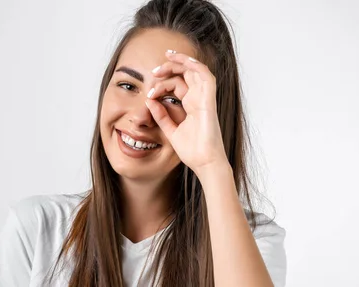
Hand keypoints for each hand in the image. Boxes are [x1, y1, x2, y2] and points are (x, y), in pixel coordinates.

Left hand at [145, 50, 228, 173]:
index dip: (162, 84)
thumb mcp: (171, 131)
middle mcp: (199, 99)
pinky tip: (185, 61)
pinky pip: (207, 77)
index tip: (149, 94)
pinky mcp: (209, 101)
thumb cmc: (193, 151)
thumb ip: (161, 116)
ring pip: (196, 70)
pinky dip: (196, 65)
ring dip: (183, 61)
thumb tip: (149, 102)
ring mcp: (205, 99)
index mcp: (191, 105)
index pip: (177, 84)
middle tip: (155, 70)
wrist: (204, 163)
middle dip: (170, 67)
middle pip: (186, 74)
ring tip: (167, 57)